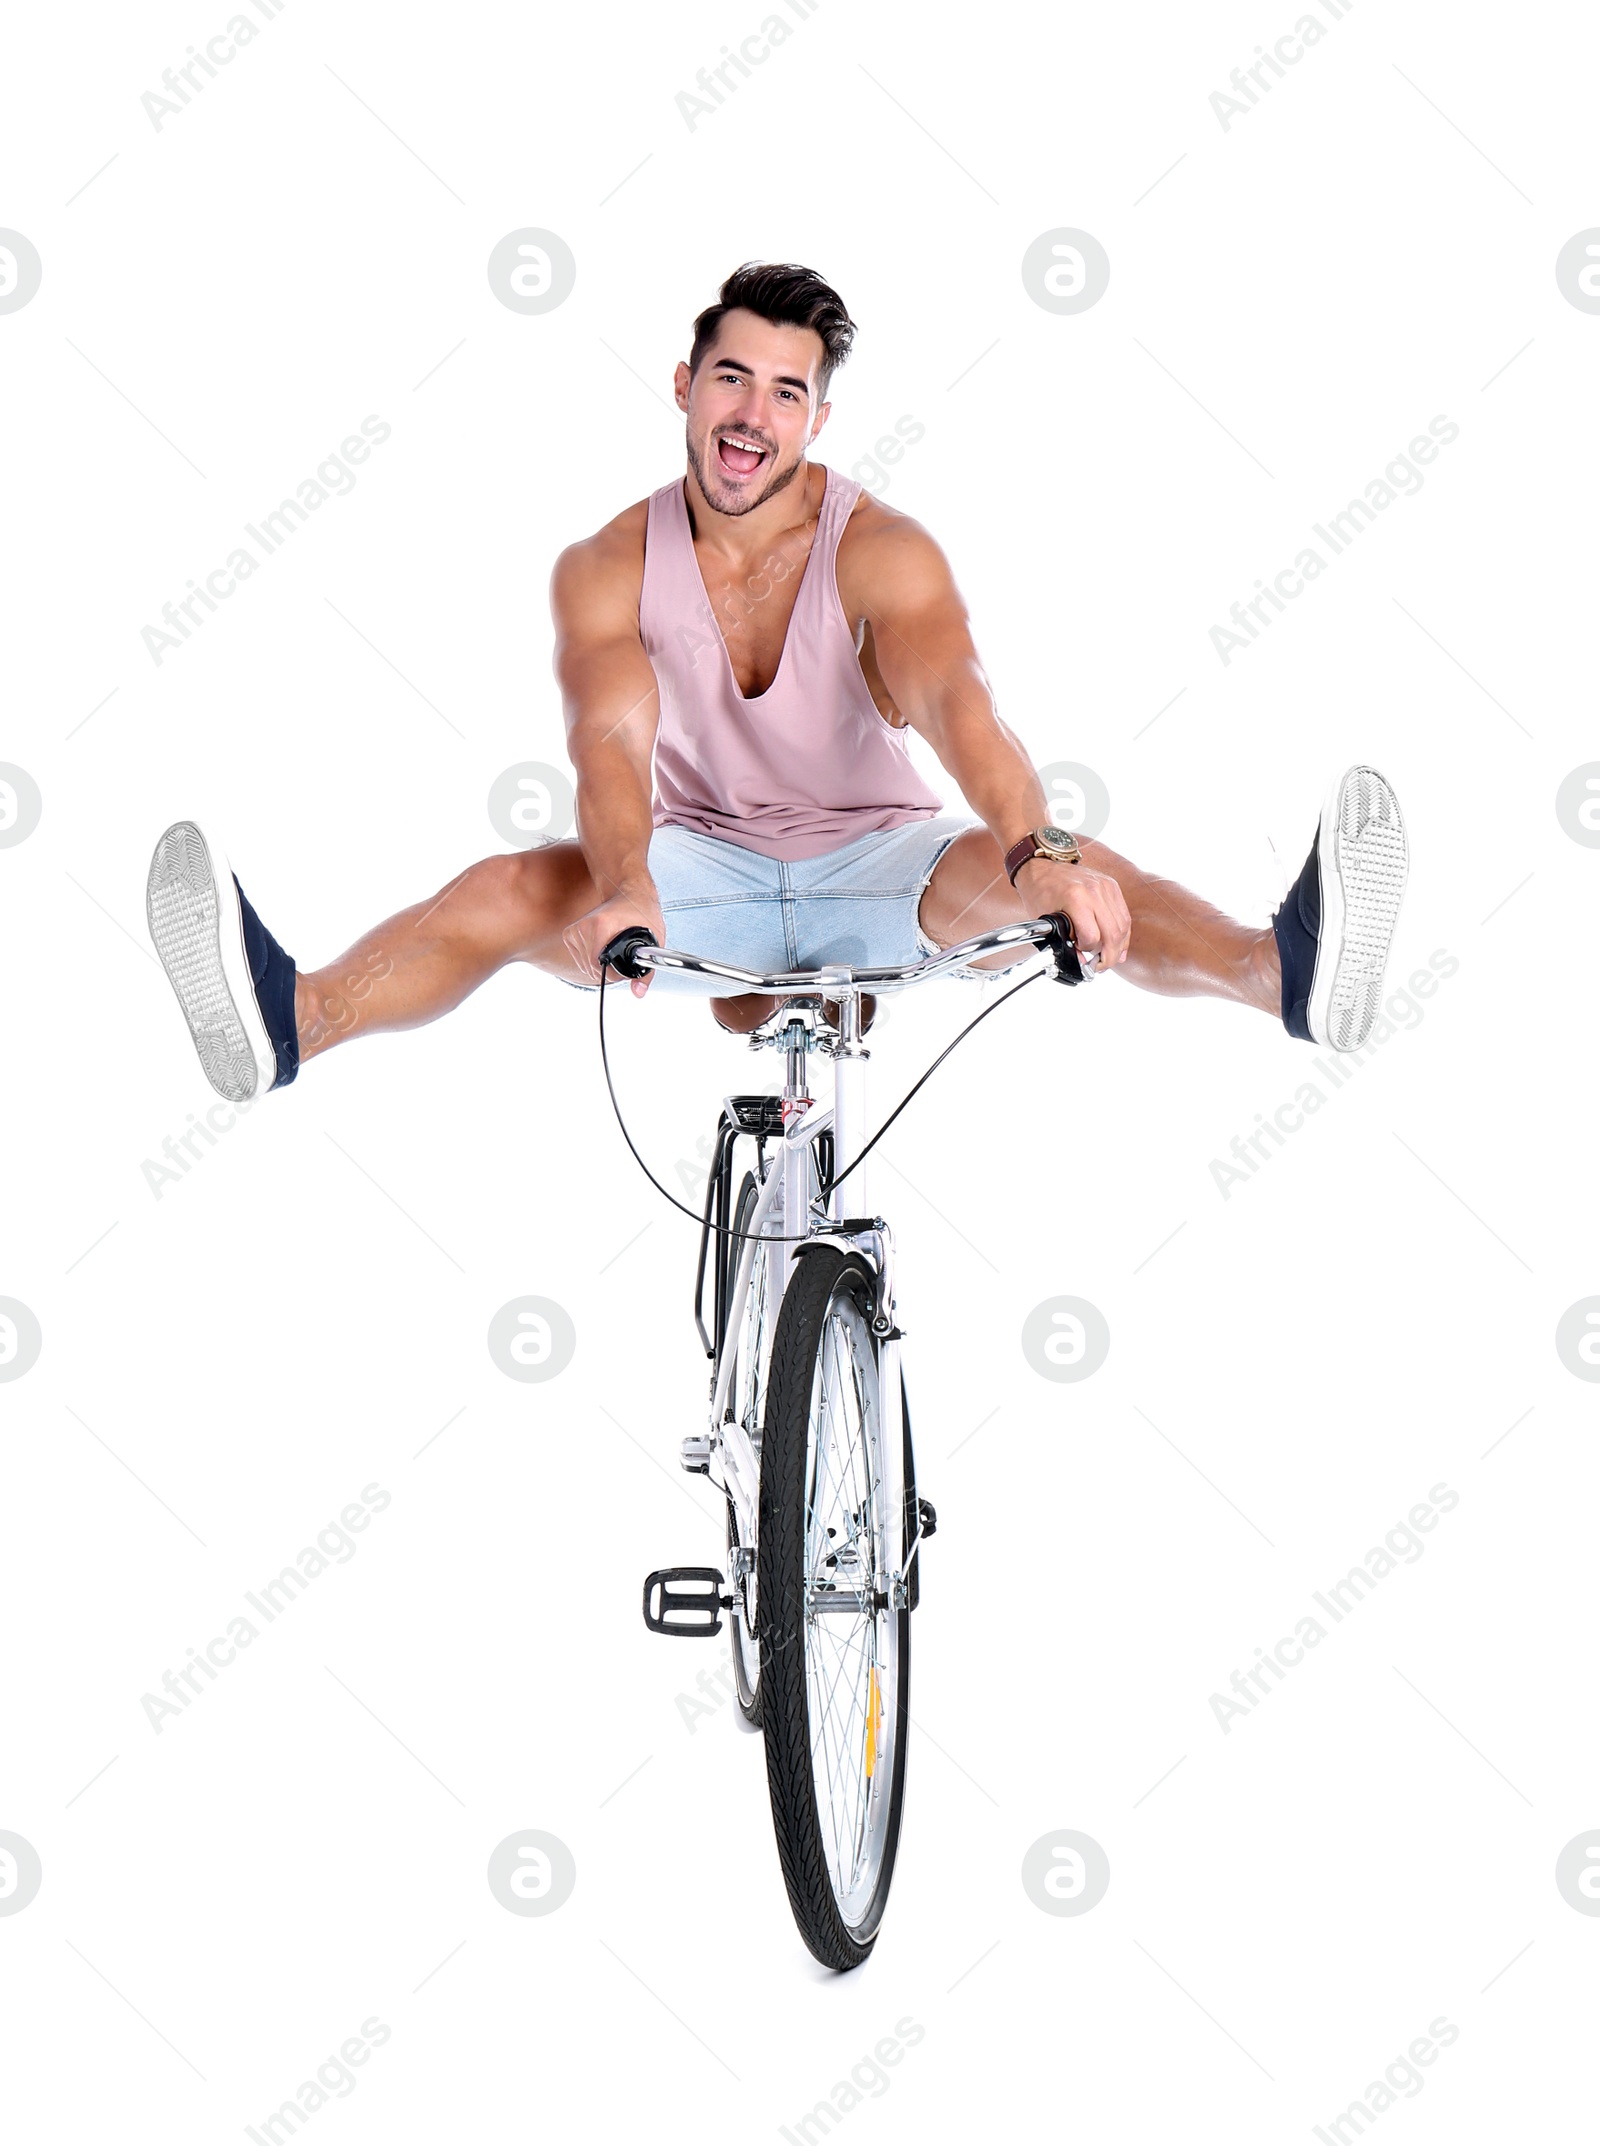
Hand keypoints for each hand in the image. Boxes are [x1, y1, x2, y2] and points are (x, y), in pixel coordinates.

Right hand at [562, 881, 665, 997]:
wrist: (629, 894)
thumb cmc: (641, 914)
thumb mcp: (653, 941)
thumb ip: (646, 972)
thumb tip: (638, 992)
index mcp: (601, 925)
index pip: (600, 965)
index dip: (616, 973)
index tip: (627, 963)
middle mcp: (584, 926)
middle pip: (593, 968)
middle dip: (610, 969)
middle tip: (623, 952)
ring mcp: (575, 930)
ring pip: (586, 967)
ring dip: (602, 964)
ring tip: (614, 945)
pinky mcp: (569, 934)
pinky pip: (580, 960)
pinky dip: (592, 959)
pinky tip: (603, 945)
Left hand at [1015, 855, 1130, 966]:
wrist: (1041, 865)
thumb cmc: (1040, 891)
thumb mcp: (1045, 920)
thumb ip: (1064, 941)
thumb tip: (1081, 960)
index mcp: (1075, 898)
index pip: (1092, 936)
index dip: (1087, 950)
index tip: (1081, 955)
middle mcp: (1094, 891)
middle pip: (1113, 933)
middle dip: (1109, 957)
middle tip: (1101, 967)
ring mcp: (1105, 887)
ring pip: (1123, 925)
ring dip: (1119, 946)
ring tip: (1110, 958)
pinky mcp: (1112, 885)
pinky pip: (1124, 914)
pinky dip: (1123, 932)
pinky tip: (1118, 944)